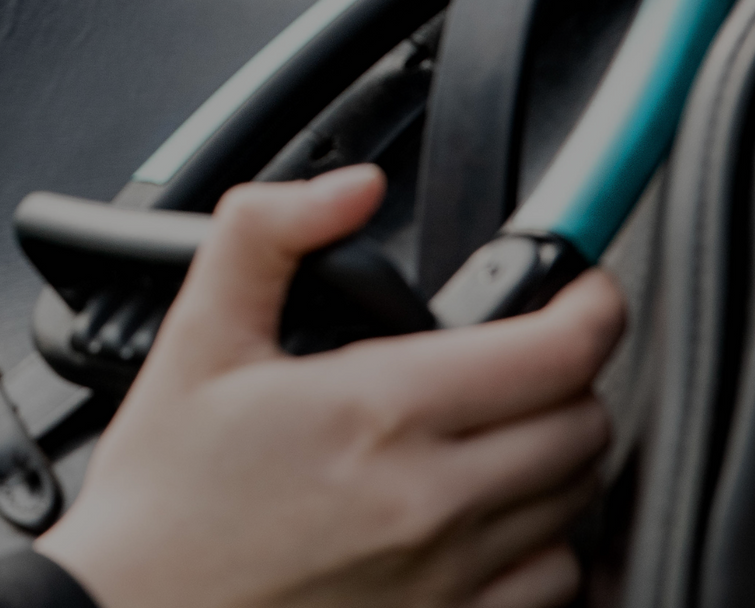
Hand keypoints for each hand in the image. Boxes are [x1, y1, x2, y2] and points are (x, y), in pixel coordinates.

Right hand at [36, 167, 623, 607]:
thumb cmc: (163, 499)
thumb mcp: (196, 338)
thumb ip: (267, 234)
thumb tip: (350, 187)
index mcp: (379, 408)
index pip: (560, 350)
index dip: (591, 304)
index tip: (582, 292)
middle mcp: (431, 498)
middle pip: (586, 423)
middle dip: (567, 377)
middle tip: (522, 361)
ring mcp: (449, 577)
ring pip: (580, 503)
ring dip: (558, 459)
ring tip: (500, 437)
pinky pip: (557, 585)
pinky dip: (545, 546)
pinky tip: (493, 522)